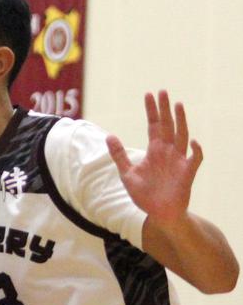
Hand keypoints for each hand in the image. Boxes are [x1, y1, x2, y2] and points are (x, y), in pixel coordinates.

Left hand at [106, 90, 201, 226]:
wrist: (158, 213)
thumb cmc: (144, 194)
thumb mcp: (127, 173)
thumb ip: (119, 155)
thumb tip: (108, 136)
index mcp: (154, 150)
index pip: (153, 125)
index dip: (151, 111)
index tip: (149, 94)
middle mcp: (168, 152)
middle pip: (167, 125)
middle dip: (165, 109)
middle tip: (163, 91)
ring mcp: (179, 161)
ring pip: (182, 136)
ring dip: (181, 121)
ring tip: (178, 105)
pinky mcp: (187, 173)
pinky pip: (195, 159)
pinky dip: (196, 150)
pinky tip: (193, 141)